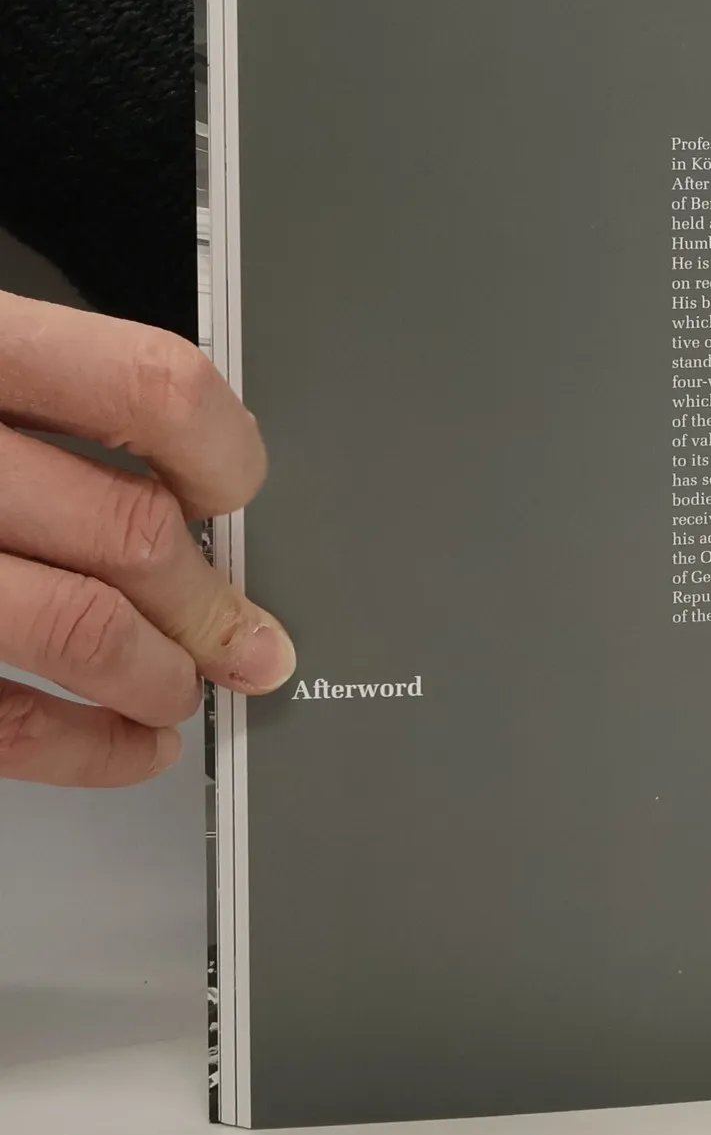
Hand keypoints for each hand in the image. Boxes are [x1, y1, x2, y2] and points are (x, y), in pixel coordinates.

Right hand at [0, 292, 293, 786]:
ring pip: (81, 629)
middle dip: (211, 603)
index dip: (223, 449)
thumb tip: (190, 474)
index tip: (238, 492)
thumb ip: (40, 400)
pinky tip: (126, 745)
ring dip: (162, 678)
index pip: (148, 385)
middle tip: (246, 639)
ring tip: (181, 691)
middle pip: (129, 528)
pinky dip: (89, 749)